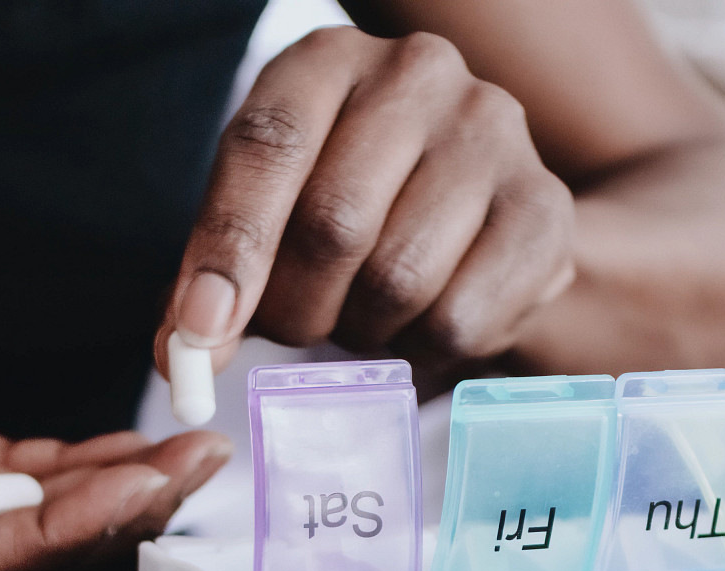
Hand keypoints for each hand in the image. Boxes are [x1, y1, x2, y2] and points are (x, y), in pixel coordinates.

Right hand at [0, 231, 226, 570]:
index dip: (68, 534)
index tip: (147, 488)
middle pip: (18, 555)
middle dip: (117, 516)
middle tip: (200, 465)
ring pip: (22, 521)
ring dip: (107, 493)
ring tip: (186, 454)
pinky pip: (4, 483)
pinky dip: (68, 467)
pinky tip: (122, 445)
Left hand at [156, 27, 573, 380]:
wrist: (482, 211)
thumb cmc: (356, 208)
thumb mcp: (270, 214)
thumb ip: (213, 276)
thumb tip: (179, 357)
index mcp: (327, 60)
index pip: (267, 147)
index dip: (228, 249)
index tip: (199, 333)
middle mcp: (418, 73)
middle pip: (334, 223)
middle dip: (296, 308)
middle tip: (293, 330)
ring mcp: (493, 133)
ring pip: (399, 279)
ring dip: (362, 330)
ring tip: (363, 315)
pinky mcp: (545, 209)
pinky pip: (460, 319)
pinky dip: (422, 350)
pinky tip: (418, 326)